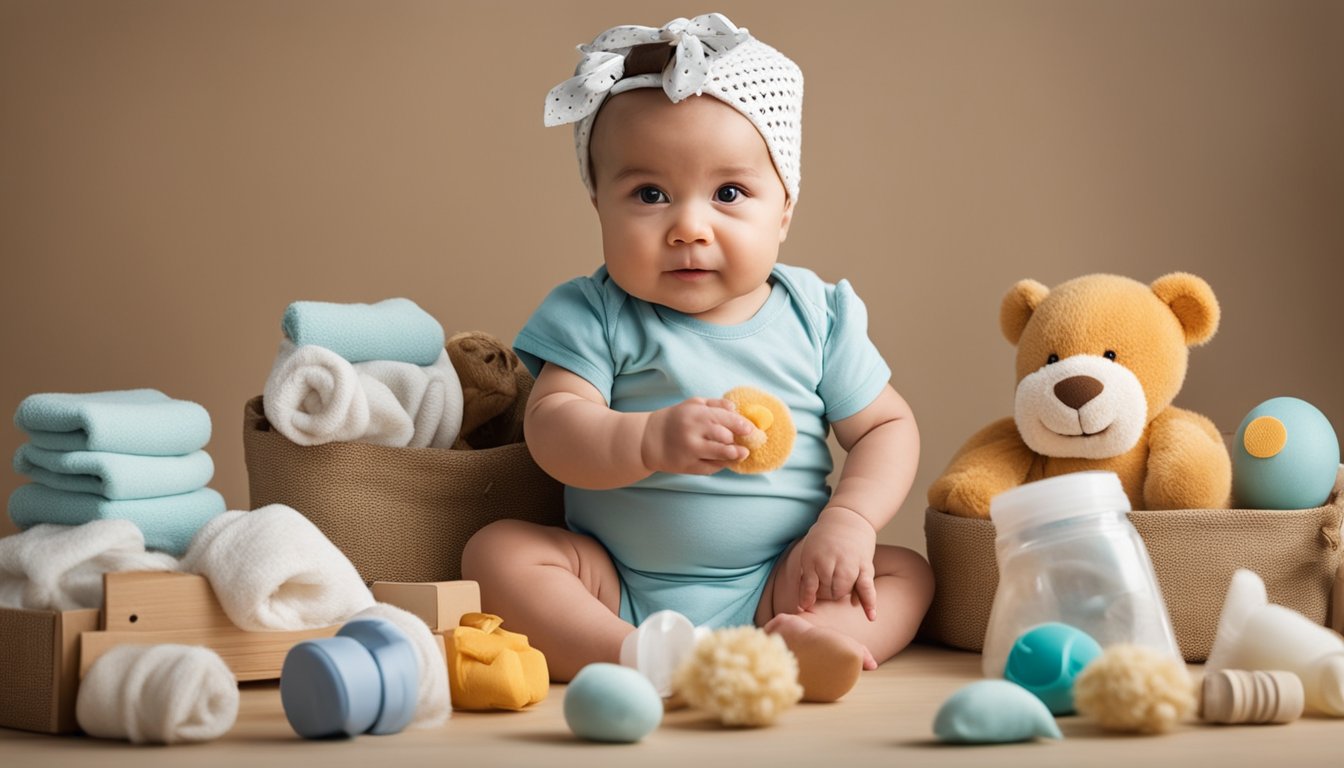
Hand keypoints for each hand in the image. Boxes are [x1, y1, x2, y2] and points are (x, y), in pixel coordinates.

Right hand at [641, 397, 755, 474]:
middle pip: (725, 437)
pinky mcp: (688, 467)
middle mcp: (693, 432)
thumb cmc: (675, 420)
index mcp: (695, 414)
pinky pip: (711, 468)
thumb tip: (736, 409)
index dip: (742, 425)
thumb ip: (715, 405)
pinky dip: (720, 464)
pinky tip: (723, 460)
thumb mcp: (692, 405)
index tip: (752, 429)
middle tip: (747, 442)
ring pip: (721, 454)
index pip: (726, 419)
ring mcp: (690, 451)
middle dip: (738, 440)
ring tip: (742, 453)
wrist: (648, 439)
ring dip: (735, 454)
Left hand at [797, 506, 877, 619]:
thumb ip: (806, 577)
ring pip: (843, 591)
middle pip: (826, 591)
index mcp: (813, 557)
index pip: (809, 585)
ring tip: (837, 585)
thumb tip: (802, 605)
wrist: (848, 518)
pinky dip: (869, 602)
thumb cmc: (824, 539)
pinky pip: (867, 587)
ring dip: (839, 593)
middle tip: (825, 584)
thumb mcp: (809, 552)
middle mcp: (831, 561)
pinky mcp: (865, 565)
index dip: (807, 598)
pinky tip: (871, 617)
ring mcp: (849, 563)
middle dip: (825, 593)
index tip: (803, 608)